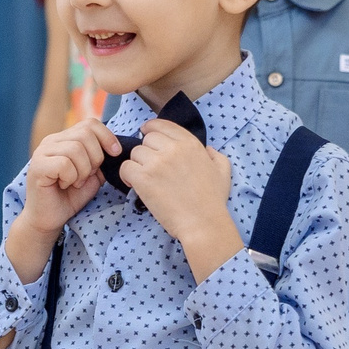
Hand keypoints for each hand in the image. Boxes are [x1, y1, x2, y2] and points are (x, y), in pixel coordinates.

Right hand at [24, 120, 119, 233]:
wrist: (49, 219)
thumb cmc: (69, 197)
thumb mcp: (92, 174)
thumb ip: (101, 158)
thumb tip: (113, 148)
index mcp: (64, 139)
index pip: (90, 123)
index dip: (107, 136)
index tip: (115, 153)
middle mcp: (51, 141)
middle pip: (85, 134)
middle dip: (95, 157)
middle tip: (87, 176)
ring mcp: (42, 152)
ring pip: (75, 149)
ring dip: (82, 170)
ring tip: (75, 182)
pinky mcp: (37, 166)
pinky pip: (64, 164)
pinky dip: (70, 177)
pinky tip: (64, 185)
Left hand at [120, 119, 239, 278]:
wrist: (203, 223)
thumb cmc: (213, 200)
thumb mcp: (222, 170)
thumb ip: (214, 155)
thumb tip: (207, 149)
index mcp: (190, 143)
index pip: (162, 125)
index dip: (151, 129)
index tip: (147, 135)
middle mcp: (173, 149)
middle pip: (147, 139)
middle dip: (147, 151)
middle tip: (151, 167)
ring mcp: (157, 162)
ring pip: (135, 153)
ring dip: (138, 165)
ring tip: (145, 179)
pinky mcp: (144, 178)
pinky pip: (126, 167)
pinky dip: (127, 176)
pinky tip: (135, 185)